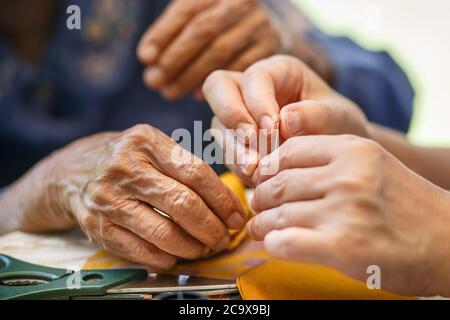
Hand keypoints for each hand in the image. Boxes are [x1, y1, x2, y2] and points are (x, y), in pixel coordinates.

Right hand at [3, 125, 245, 267]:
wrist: (71, 172)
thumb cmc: (126, 159)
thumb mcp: (151, 146)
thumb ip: (185, 166)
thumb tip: (228, 204)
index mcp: (145, 141)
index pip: (195, 172)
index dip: (223, 199)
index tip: (237, 216)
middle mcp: (124, 167)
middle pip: (183, 204)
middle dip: (212, 228)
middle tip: (225, 238)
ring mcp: (107, 198)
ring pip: (163, 232)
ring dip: (193, 247)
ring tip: (206, 248)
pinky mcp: (96, 225)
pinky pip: (141, 250)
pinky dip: (167, 258)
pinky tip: (178, 255)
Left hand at [137, 0, 280, 99]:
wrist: (265, 21)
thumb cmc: (219, 20)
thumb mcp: (199, 12)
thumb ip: (173, 29)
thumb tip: (148, 59)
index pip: (187, 9)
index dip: (162, 33)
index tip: (145, 58)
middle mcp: (241, 1)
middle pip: (203, 30)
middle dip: (174, 58)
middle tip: (153, 82)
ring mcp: (258, 22)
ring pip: (219, 51)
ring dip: (190, 75)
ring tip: (169, 92)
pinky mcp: (271, 44)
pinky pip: (239, 66)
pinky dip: (216, 82)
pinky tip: (196, 95)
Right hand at [203, 55, 368, 184]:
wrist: (336, 156)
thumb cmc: (339, 128)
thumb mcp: (338, 118)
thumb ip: (316, 116)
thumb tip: (285, 120)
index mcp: (279, 71)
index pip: (254, 77)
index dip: (258, 102)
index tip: (273, 129)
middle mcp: (252, 88)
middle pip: (218, 87)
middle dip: (231, 116)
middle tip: (252, 144)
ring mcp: (239, 114)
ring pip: (218, 124)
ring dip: (233, 148)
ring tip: (255, 170)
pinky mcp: (235, 141)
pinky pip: (224, 151)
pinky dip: (238, 165)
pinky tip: (257, 178)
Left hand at [249, 134, 449, 296]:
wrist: (448, 242)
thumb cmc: (404, 205)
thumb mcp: (371, 165)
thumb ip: (329, 163)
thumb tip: (275, 172)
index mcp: (352, 150)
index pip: (288, 152)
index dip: (269, 170)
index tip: (265, 183)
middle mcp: (347, 175)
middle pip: (278, 182)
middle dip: (262, 199)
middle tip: (260, 209)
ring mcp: (345, 209)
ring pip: (278, 213)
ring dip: (263, 225)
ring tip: (263, 230)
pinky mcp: (343, 245)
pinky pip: (286, 241)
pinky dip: (274, 245)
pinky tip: (276, 246)